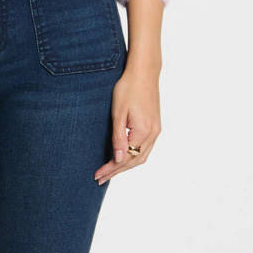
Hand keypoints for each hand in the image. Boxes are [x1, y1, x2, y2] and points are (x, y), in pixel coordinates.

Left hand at [95, 64, 161, 182]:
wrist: (144, 73)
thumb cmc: (128, 88)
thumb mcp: (118, 113)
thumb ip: (118, 137)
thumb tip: (118, 159)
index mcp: (143, 132)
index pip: (125, 158)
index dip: (110, 168)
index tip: (97, 175)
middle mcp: (153, 134)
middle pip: (134, 161)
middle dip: (117, 171)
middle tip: (100, 179)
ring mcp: (156, 131)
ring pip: (141, 157)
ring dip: (126, 166)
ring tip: (110, 172)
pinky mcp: (155, 126)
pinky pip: (145, 149)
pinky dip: (134, 157)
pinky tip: (125, 159)